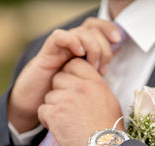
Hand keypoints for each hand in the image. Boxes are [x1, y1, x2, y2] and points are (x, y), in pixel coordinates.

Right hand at [8, 18, 121, 132]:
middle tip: (104, 66)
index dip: (110, 30)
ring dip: (91, 46)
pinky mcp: (47, 53)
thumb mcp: (86, 90)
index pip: (99, 29)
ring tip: (92, 65)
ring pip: (80, 31)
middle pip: (92, 28)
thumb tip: (115, 77)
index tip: (118, 43)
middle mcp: (72, 47)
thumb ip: (98, 80)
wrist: (35, 106)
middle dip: (103, 44)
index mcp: (84, 52)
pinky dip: (72, 41)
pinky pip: (59, 37)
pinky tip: (79, 53)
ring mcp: (60, 49)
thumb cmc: (63, 100)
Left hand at [38, 58, 123, 145]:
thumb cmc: (109, 130)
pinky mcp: (55, 113)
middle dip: (59, 92)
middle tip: (67, 107)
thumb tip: (86, 83)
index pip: (74, 64)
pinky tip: (59, 128)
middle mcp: (81, 87)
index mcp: (95, 82)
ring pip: (49, 96)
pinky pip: (42, 110)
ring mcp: (66, 99)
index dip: (69, 74)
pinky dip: (47, 120)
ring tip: (66, 122)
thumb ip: (95, 88)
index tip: (71, 86)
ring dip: (53, 108)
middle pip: (58, 78)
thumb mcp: (109, 102)